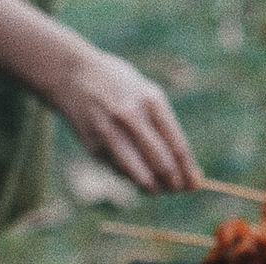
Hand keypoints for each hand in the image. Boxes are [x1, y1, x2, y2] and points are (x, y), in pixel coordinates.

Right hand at [0, 0, 200, 192]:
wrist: (70, 73)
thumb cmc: (120, 87)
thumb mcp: (148, 95)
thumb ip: (168, 129)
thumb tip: (189, 171)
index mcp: (151, 102)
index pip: (178, 147)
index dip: (189, 172)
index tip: (195, 185)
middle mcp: (131, 117)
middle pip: (163, 164)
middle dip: (174, 184)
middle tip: (177, 188)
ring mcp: (110, 132)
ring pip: (141, 176)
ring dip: (154, 188)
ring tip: (158, 187)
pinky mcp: (94, 146)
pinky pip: (120, 171)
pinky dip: (131, 177)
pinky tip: (132, 169)